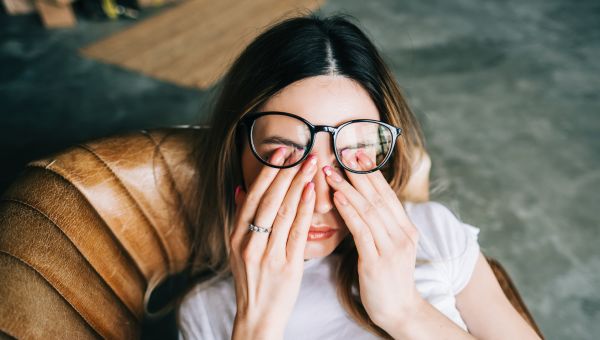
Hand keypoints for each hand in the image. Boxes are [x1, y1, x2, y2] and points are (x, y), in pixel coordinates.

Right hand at [229, 147, 316, 338]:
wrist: (257, 316)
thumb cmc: (252, 280)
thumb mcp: (238, 249)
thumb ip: (240, 219)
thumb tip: (240, 188)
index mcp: (236, 236)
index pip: (252, 196)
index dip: (267, 172)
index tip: (280, 152)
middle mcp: (249, 243)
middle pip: (268, 200)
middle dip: (285, 172)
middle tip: (301, 150)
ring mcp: (267, 254)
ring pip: (283, 212)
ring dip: (298, 184)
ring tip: (311, 164)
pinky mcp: (287, 266)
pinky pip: (296, 232)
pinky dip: (303, 209)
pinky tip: (311, 191)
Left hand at [322, 149, 422, 330]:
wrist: (399, 311)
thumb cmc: (388, 279)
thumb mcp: (389, 247)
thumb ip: (381, 226)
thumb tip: (363, 202)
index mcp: (406, 229)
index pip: (387, 194)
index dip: (372, 173)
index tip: (357, 154)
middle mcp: (402, 234)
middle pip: (378, 196)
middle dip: (359, 173)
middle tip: (342, 152)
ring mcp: (392, 248)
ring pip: (369, 210)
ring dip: (348, 188)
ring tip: (331, 171)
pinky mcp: (377, 261)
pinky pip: (361, 230)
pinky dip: (349, 211)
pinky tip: (337, 197)